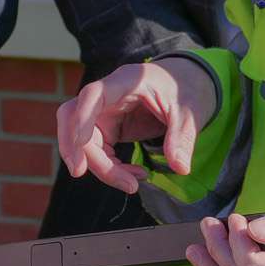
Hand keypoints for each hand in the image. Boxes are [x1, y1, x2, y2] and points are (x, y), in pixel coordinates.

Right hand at [56, 57, 217, 192]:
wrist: (185, 85)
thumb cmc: (185, 90)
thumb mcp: (191, 112)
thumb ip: (182, 137)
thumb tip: (180, 168)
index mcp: (128, 81)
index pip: (94, 94)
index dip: (82, 116)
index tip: (79, 142)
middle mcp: (109, 95)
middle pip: (74, 116)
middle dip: (73, 146)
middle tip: (80, 173)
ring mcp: (105, 111)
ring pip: (82, 137)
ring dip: (98, 164)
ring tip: (131, 184)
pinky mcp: (109, 127)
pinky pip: (97, 149)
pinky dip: (109, 167)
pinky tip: (134, 176)